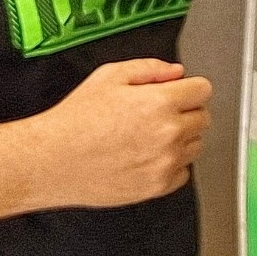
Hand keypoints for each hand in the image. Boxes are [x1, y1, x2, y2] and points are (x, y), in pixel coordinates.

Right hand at [23, 58, 210, 208]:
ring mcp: (165, 163)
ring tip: (148, 136)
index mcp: (160, 102)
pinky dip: (171, 165)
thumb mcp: (108, 76)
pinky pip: (183, 173)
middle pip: (203, 117)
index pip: (203, 90)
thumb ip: (149, 68)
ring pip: (195, 146)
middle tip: (158, 114)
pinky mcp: (157, 187)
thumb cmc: (75, 120)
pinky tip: (146, 156)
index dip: (189, 88)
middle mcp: (169, 133)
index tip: (179, 92)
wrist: (53, 160)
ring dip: (181, 139)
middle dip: (186, 111)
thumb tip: (176, 72)